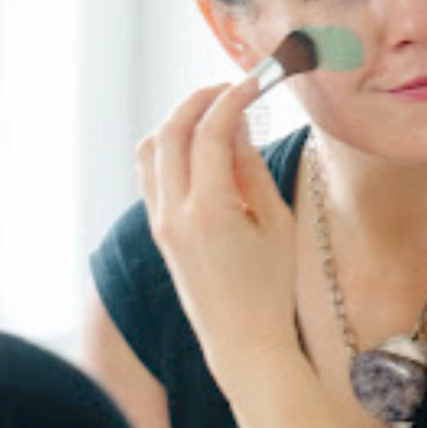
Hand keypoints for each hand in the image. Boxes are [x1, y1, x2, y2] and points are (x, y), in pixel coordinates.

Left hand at [137, 77, 300, 391]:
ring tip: (212, 116)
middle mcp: (174, 214)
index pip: (210, 132)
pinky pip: (151, 174)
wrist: (242, 343)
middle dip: (199, 100)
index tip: (252, 83)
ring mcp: (160, 223)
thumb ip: (250, 167)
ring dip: (178, 122)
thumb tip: (236, 122)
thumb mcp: (275, 222)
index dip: (232, 98)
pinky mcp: (158, 231)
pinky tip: (199, 149)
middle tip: (230, 89)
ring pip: (151, 149)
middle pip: (172, 131)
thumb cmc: (271, 287)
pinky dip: (169, 149)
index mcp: (210, 211)